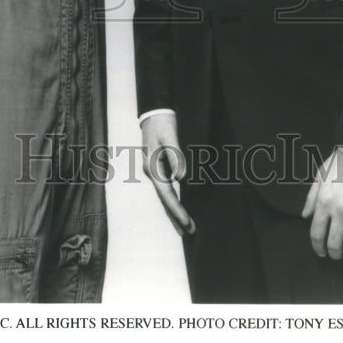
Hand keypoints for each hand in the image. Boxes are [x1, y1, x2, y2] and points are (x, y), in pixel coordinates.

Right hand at [140, 112, 195, 236]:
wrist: (154, 110)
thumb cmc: (162, 122)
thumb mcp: (170, 135)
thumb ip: (176, 155)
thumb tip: (182, 178)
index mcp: (153, 167)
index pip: (166, 194)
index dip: (177, 210)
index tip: (187, 223)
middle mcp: (152, 171)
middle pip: (164, 199)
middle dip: (176, 216)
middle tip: (191, 232)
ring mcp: (154, 169)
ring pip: (165, 194)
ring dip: (175, 209)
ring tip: (186, 226)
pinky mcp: (159, 166)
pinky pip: (167, 187)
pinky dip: (174, 198)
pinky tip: (180, 204)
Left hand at [301, 148, 342, 258]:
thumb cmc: (342, 162)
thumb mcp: (321, 175)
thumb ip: (311, 197)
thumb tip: (305, 216)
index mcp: (324, 202)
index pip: (316, 233)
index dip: (317, 247)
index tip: (320, 251)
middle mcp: (340, 211)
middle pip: (334, 244)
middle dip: (333, 254)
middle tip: (335, 255)